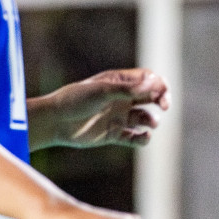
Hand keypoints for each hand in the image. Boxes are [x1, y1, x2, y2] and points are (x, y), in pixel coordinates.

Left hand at [30, 69, 168, 149]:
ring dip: (152, 120)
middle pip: (151, 96)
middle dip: (162, 100)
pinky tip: (144, 137)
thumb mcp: (102, 91)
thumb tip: (154, 83)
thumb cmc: (75, 100)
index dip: (158, 84)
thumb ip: (129, 89)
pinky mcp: (114, 134)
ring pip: (145, 118)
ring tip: (150, 124)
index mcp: (119, 83)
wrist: (54, 122)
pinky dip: (143, 138)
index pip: (148, 79)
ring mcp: (119, 117)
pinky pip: (135, 137)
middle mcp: (122, 99)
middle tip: (165, 105)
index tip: (160, 92)